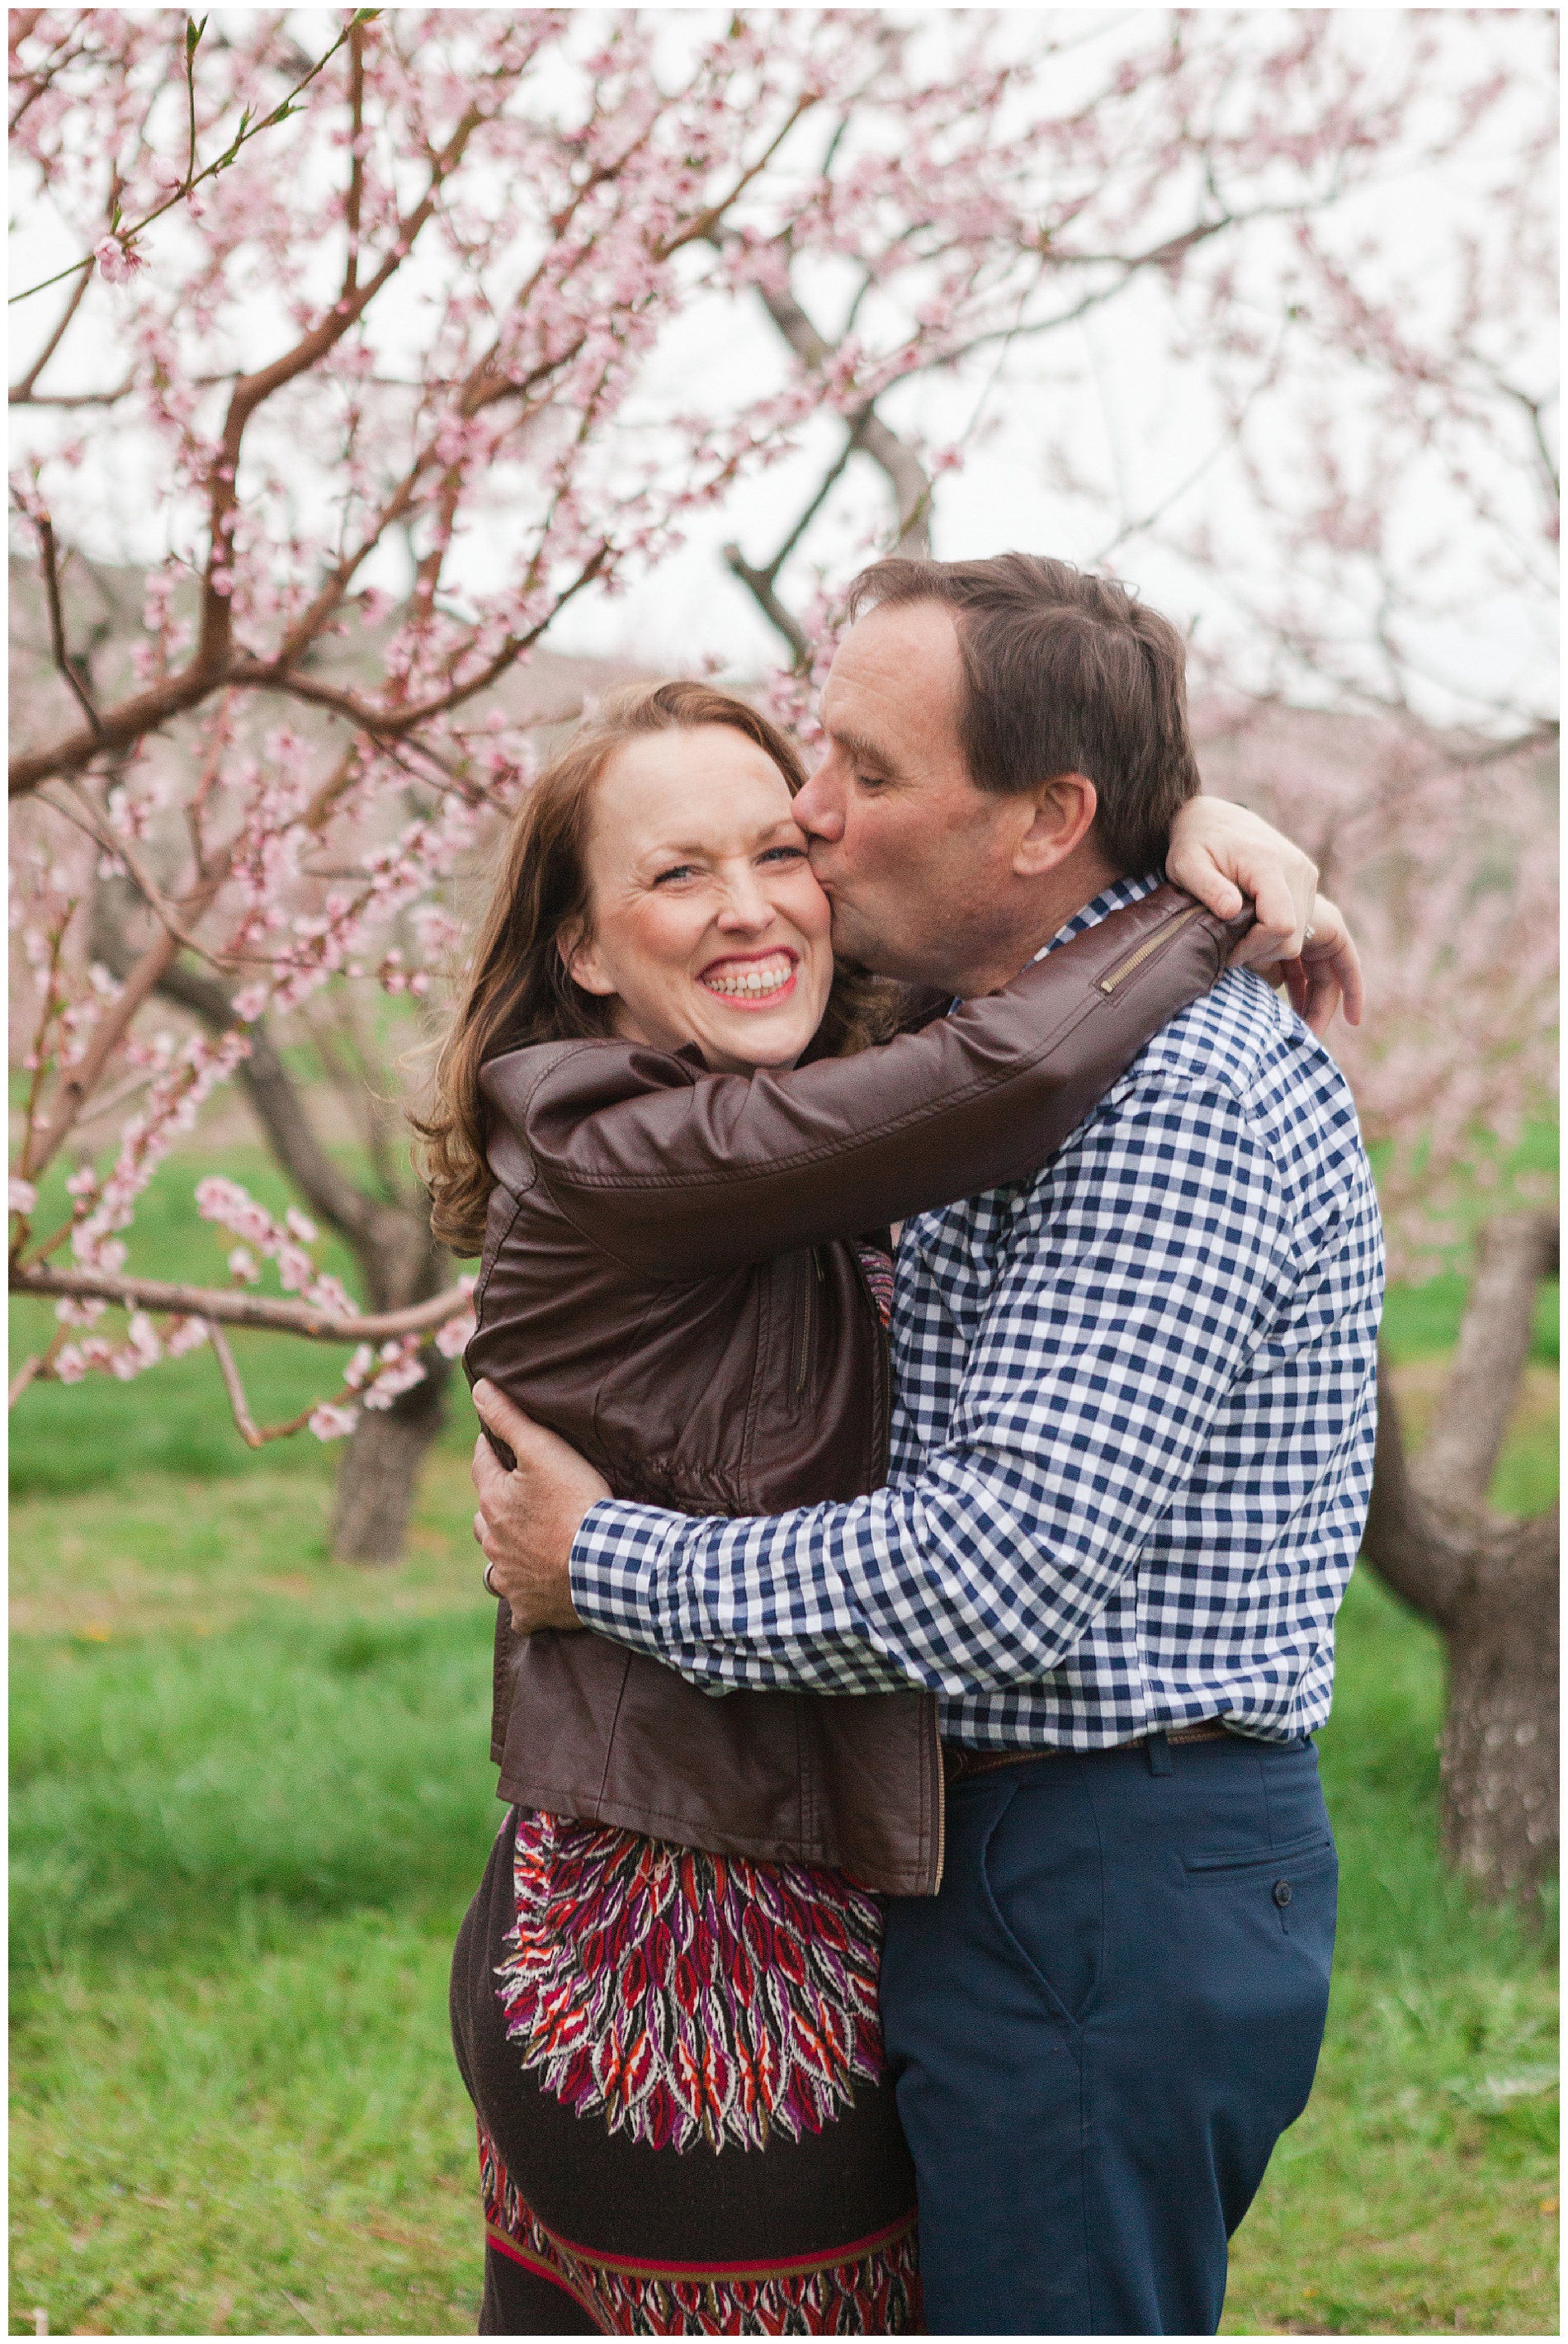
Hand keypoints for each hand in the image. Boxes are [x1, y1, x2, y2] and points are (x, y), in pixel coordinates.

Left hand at [470, 1380, 608, 1634]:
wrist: (604, 1565)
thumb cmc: (575, 1503)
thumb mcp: (544, 1450)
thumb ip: (510, 1419)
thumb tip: (478, 1388)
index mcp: (493, 1502)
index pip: (482, 1465)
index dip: (491, 1449)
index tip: (499, 1441)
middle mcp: (493, 1543)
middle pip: (482, 1518)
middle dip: (494, 1505)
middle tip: (516, 1496)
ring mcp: (510, 1579)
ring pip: (494, 1565)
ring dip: (502, 1554)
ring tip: (519, 1546)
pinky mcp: (530, 1610)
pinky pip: (519, 1610)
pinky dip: (524, 1602)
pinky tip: (534, 1597)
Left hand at [1166, 797, 1362, 1033]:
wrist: (1213, 819)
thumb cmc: (1194, 843)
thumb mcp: (1187, 861)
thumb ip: (1206, 885)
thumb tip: (1230, 911)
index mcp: (1270, 867)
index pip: (1281, 923)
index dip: (1255, 949)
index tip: (1228, 959)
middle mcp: (1300, 875)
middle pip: (1297, 939)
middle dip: (1272, 967)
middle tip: (1237, 978)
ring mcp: (1308, 886)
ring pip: (1321, 947)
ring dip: (1320, 989)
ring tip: (1311, 1033)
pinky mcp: (1306, 897)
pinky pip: (1328, 942)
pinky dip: (1332, 976)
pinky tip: (1340, 1014)